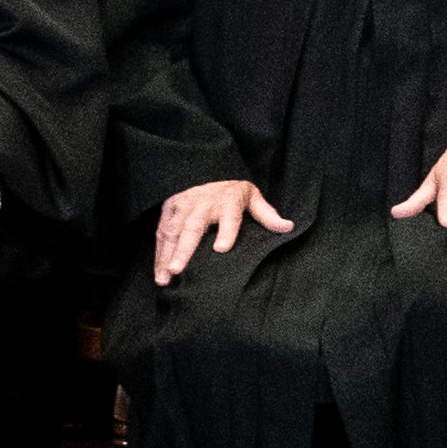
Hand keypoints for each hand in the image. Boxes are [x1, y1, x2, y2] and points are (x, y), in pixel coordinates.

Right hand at [153, 180, 294, 284]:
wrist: (206, 169)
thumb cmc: (231, 191)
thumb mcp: (252, 197)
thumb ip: (267, 214)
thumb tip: (288, 227)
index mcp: (228, 199)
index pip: (229, 215)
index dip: (226, 231)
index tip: (222, 249)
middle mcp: (203, 202)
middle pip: (193, 226)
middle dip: (184, 248)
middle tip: (178, 270)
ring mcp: (183, 205)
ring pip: (172, 231)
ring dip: (166, 255)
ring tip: (164, 278)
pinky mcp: (168, 209)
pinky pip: (161, 233)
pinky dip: (158, 254)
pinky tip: (159, 273)